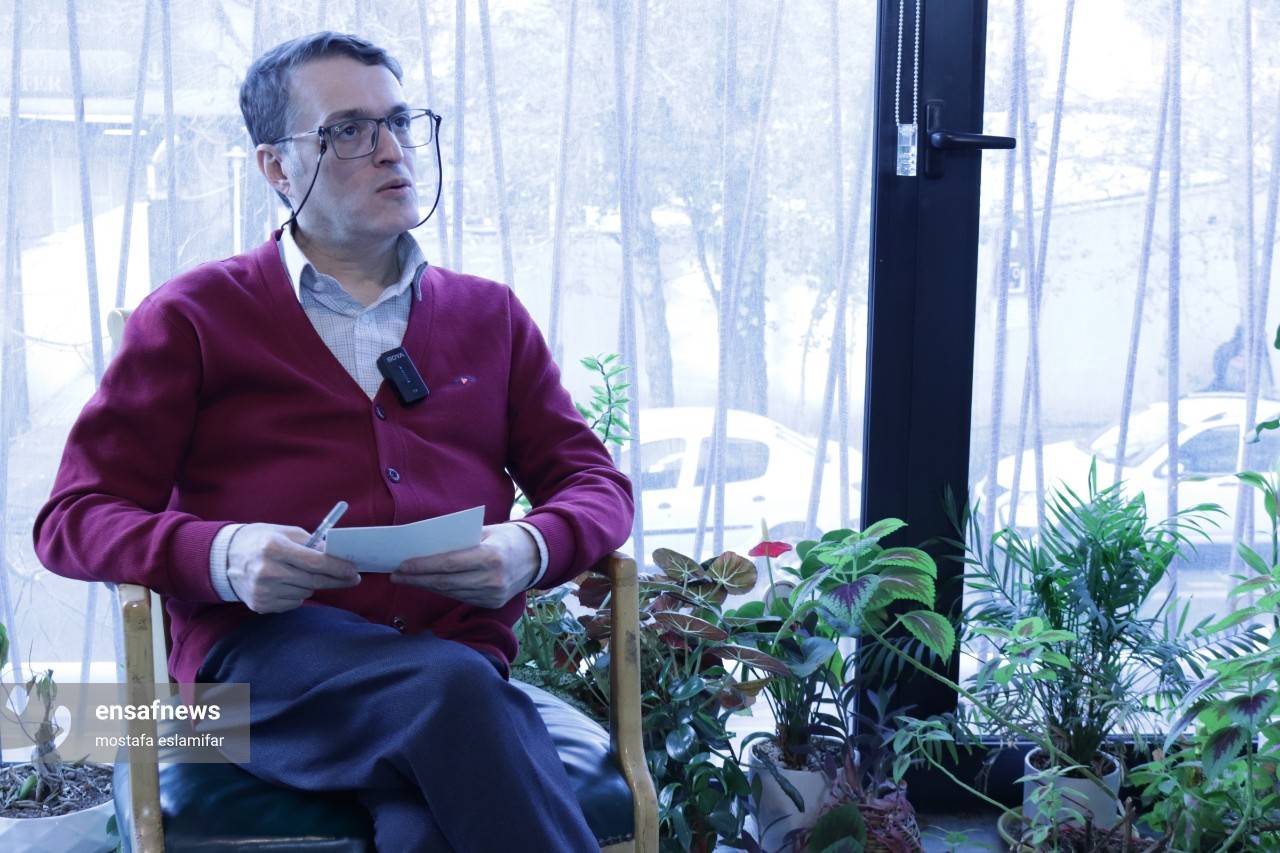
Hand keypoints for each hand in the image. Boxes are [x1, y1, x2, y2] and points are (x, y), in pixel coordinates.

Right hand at [227, 523, 360, 613]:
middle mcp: (266, 571)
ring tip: (303, 573)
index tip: (354, 571)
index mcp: (273, 547)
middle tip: (351, 578)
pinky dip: (297, 593)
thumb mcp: (284, 532)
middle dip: (336, 579)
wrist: (225, 558)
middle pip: (314, 580)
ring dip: (312, 583)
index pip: (315, 562)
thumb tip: (337, 554)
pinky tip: (287, 582)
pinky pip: (293, 602)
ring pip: (306, 592)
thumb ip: (312, 542)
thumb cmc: (261, 540)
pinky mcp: (260, 605)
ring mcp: (262, 590)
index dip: (338, 568)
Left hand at [390, 523, 538, 608]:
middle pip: (446, 582)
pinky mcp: (492, 604)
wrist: (537, 556)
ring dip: (426, 586)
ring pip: (450, 592)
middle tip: (395, 575)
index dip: (423, 566)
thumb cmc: (506, 537)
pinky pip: (460, 597)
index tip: (401, 565)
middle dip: (417, 579)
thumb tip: (425, 547)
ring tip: (406, 579)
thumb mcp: (486, 530)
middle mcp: (493, 580)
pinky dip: (441, 591)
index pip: (449, 564)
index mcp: (492, 557)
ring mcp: (493, 595)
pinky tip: (427, 584)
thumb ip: (460, 540)